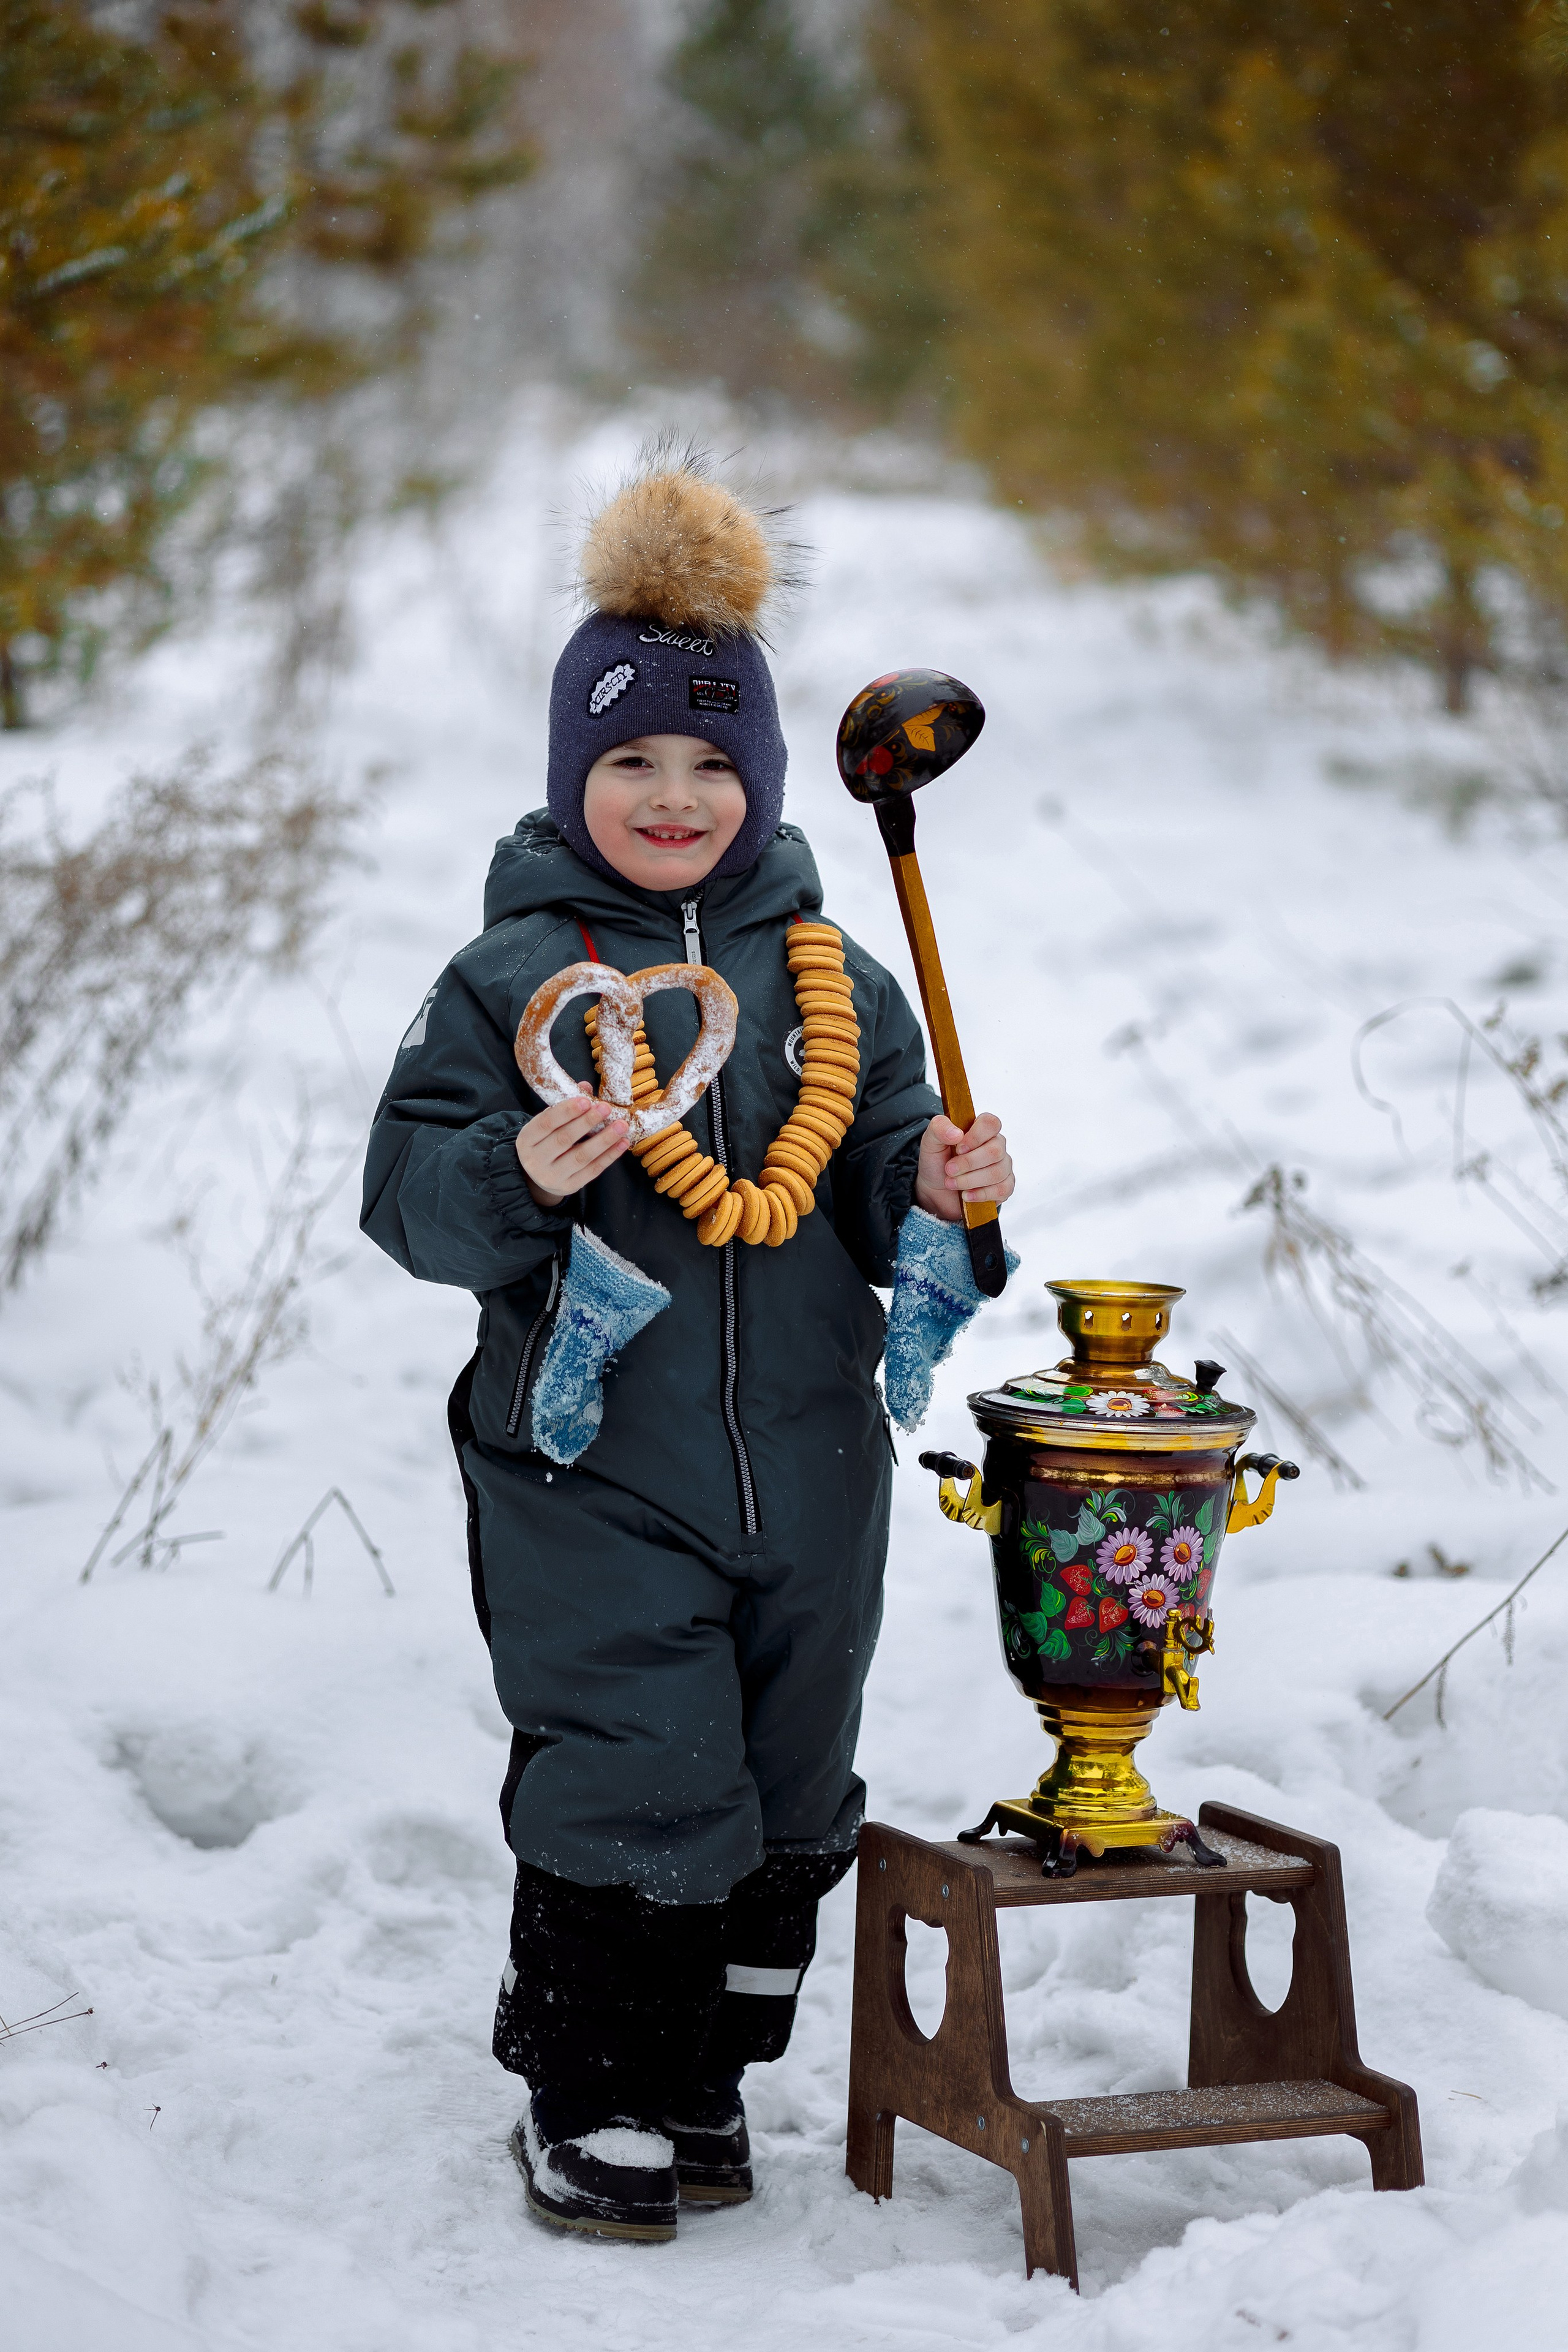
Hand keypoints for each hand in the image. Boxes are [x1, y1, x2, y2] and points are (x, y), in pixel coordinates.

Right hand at [516, 1084, 629, 1207]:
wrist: (539, 1177)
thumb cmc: (546, 1143)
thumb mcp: (547, 1125)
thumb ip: (565, 1106)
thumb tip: (585, 1087)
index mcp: (526, 1140)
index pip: (546, 1123)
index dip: (567, 1111)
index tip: (586, 1100)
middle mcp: (535, 1160)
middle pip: (564, 1139)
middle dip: (587, 1122)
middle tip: (606, 1108)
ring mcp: (551, 1176)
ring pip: (581, 1157)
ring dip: (604, 1140)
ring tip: (621, 1126)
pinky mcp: (569, 1186)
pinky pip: (592, 1171)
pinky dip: (609, 1156)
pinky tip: (622, 1143)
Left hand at [914, 1112, 1014, 1223]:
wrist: (935, 1189)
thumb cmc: (937, 1162)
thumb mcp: (930, 1142)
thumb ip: (939, 1128)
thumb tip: (956, 1133)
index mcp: (981, 1129)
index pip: (991, 1123)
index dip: (976, 1136)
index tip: (958, 1148)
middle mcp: (996, 1146)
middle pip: (995, 1151)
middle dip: (968, 1163)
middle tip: (949, 1170)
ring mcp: (1003, 1166)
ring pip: (997, 1172)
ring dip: (970, 1180)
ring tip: (951, 1183)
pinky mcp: (1004, 1186)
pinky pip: (1002, 1190)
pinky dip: (981, 1194)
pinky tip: (966, 1195)